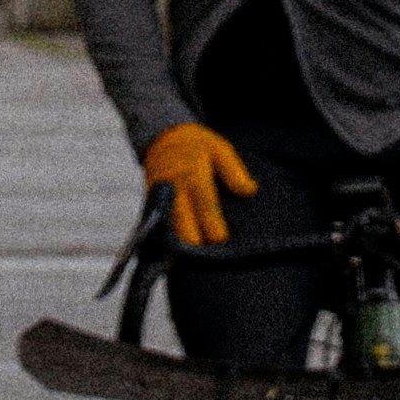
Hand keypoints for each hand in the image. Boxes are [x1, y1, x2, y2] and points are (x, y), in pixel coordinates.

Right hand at [141, 123, 254, 246]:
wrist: (164, 138)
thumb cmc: (198, 147)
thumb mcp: (219, 149)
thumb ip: (233, 171)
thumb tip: (249, 190)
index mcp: (192, 171)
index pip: (203, 200)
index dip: (210, 219)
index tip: (220, 237)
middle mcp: (173, 185)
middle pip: (180, 215)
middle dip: (189, 235)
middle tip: (200, 255)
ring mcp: (159, 195)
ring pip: (165, 222)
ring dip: (173, 240)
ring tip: (183, 261)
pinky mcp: (150, 202)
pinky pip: (155, 222)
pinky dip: (161, 237)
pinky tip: (168, 256)